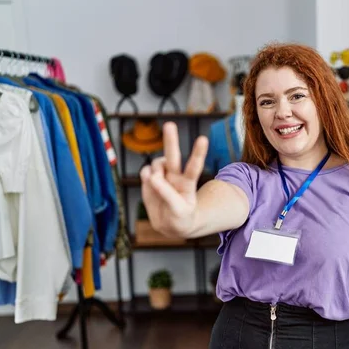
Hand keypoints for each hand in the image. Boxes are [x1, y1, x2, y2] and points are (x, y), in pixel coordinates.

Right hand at [140, 121, 208, 237]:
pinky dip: (145, 176)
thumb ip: (166, 193)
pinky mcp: (150, 179)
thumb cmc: (180, 218)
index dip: (198, 153)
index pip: (193, 167)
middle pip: (173, 156)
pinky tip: (150, 184)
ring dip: (156, 169)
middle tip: (169, 124)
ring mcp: (163, 176)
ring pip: (157, 162)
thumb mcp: (178, 211)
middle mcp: (176, 176)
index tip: (203, 139)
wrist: (171, 224)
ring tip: (158, 183)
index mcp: (187, 184)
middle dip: (171, 140)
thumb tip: (152, 175)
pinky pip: (145, 172)